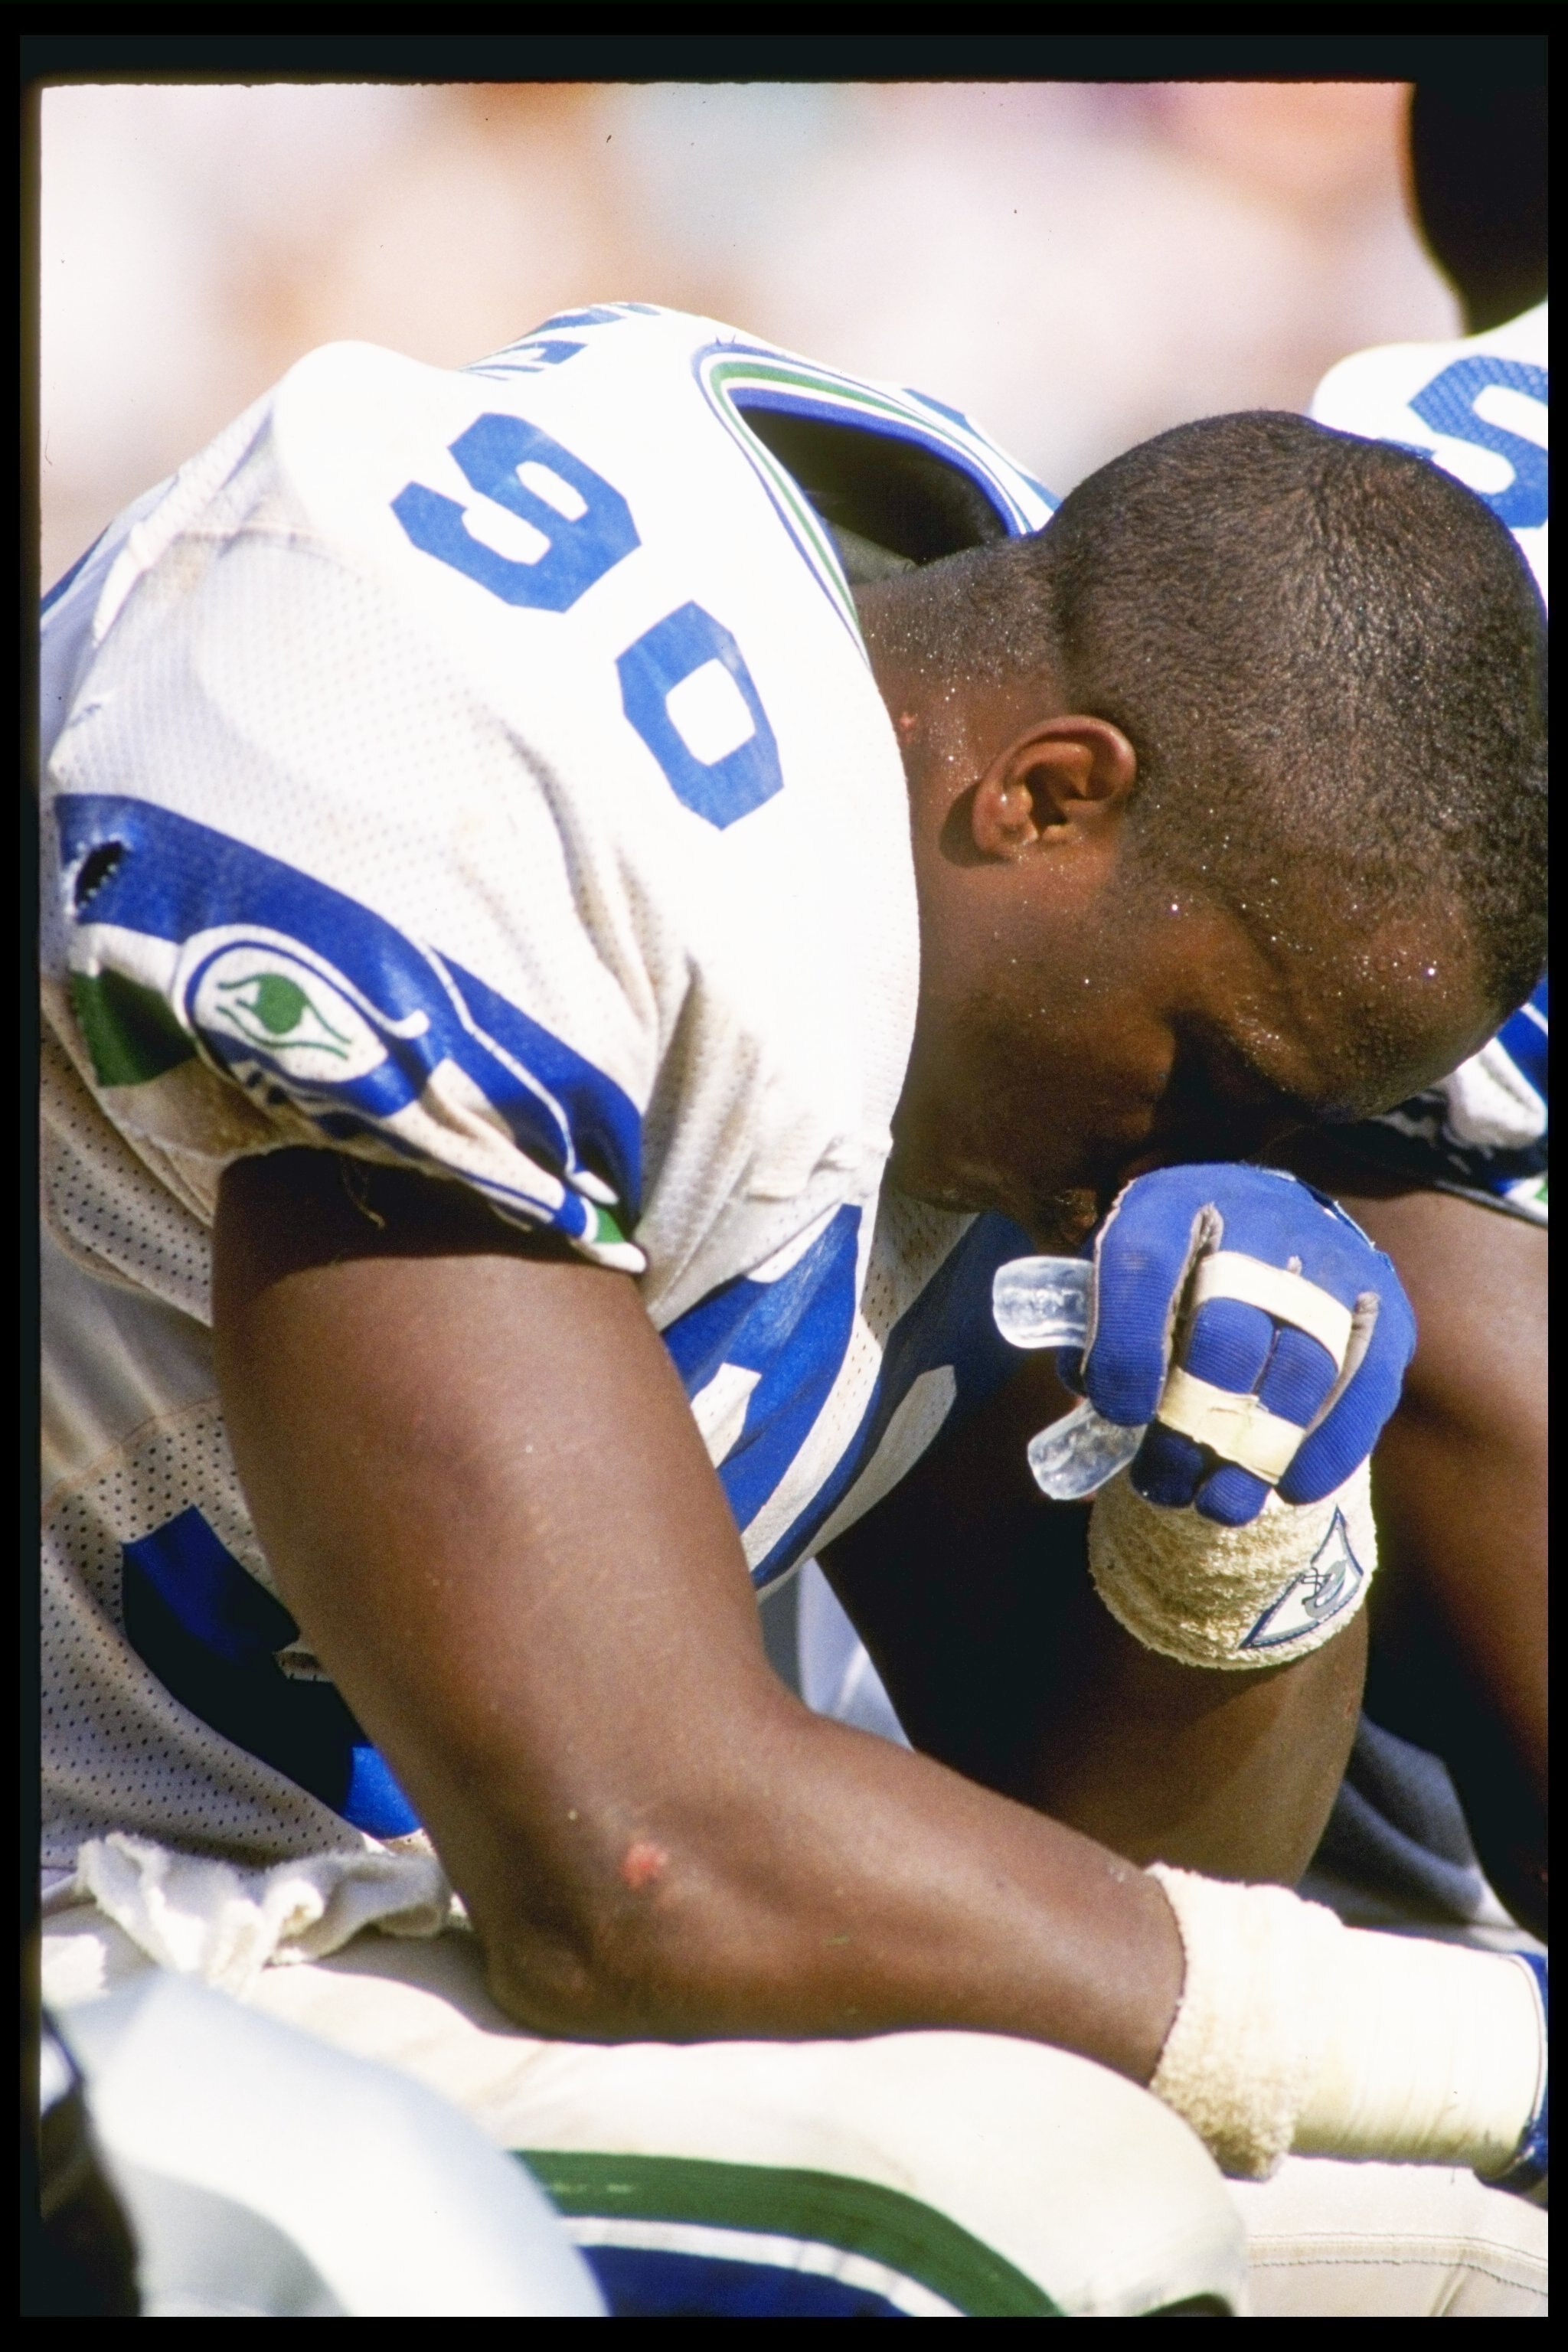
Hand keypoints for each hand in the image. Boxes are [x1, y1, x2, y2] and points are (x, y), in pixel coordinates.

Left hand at [1066, 1165, 1415, 1525]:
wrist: (1284, 1218)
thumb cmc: (1185, 1264)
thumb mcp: (1128, 1270)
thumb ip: (1100, 1323)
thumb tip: (1093, 1393)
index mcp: (1176, 1202)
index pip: (1144, 1263)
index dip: (1126, 1346)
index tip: (1114, 1411)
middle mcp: (1261, 1218)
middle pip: (1229, 1329)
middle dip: (1190, 1420)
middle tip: (1162, 1477)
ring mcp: (1334, 1262)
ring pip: (1303, 1365)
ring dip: (1257, 1451)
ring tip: (1217, 1504)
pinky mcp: (1386, 1308)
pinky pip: (1367, 1385)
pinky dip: (1329, 1448)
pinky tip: (1291, 1490)